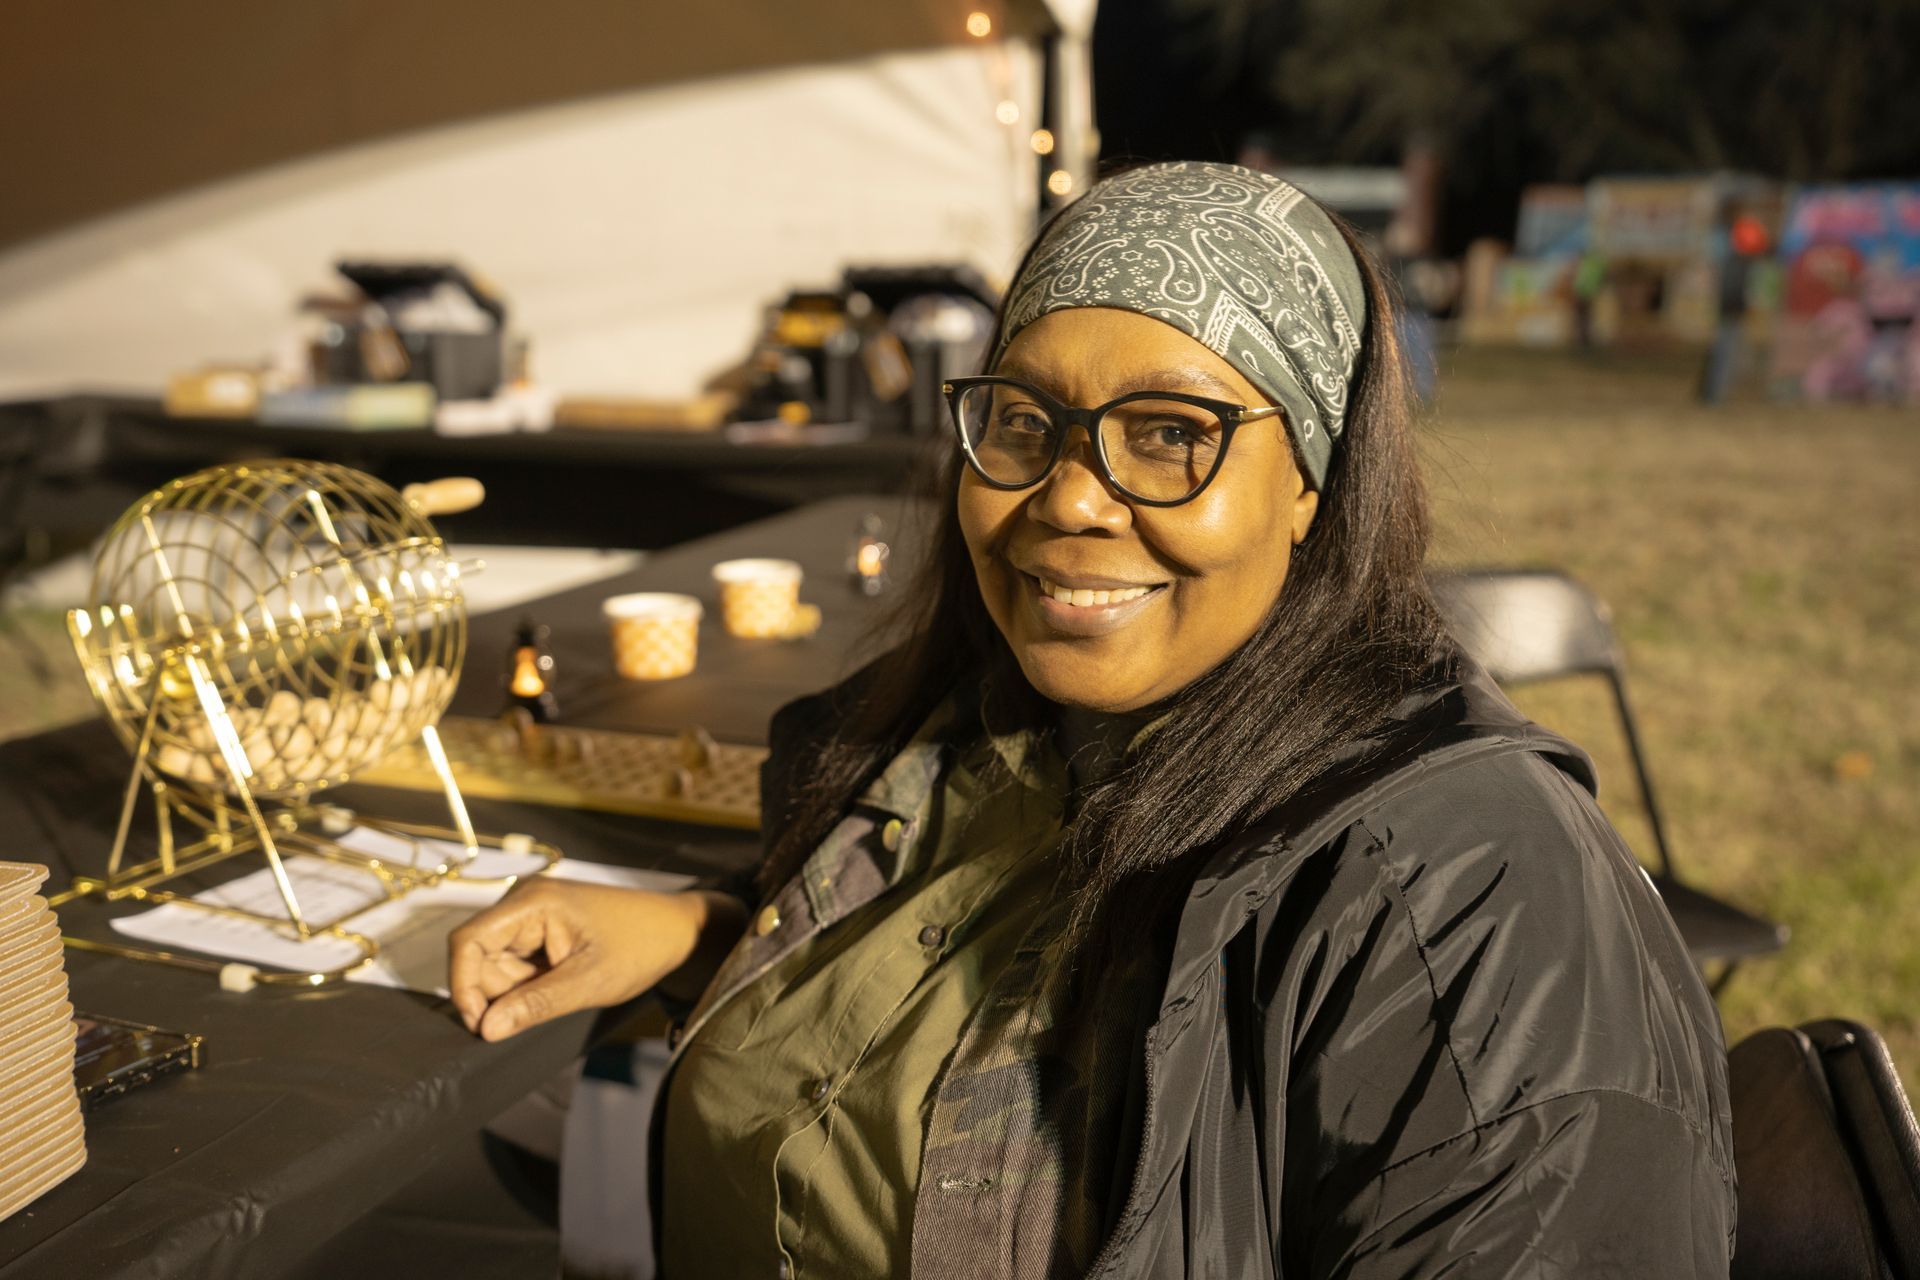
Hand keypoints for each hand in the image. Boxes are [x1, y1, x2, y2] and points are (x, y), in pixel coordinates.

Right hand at [448, 879, 738, 1041]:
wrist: (678, 931)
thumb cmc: (641, 947)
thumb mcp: (590, 982)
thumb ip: (535, 1005)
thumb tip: (486, 1029)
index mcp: (532, 901)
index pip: (467, 941)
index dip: (463, 986)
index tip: (479, 1025)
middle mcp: (523, 900)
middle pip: (478, 956)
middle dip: (498, 992)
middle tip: (537, 1009)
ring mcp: (531, 913)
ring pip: (495, 963)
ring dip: (515, 990)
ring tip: (562, 989)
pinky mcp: (540, 927)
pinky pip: (514, 962)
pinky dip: (527, 983)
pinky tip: (559, 984)